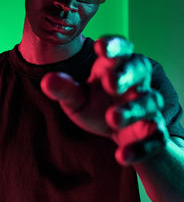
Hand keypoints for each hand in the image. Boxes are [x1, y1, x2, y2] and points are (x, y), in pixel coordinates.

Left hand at [41, 36, 169, 164]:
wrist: (120, 133)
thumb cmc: (98, 106)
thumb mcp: (78, 98)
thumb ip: (65, 88)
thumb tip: (47, 81)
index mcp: (115, 67)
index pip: (120, 49)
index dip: (113, 46)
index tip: (100, 47)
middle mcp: (136, 82)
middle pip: (139, 68)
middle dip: (127, 74)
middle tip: (112, 83)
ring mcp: (147, 106)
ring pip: (149, 101)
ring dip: (133, 109)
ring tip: (113, 118)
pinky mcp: (154, 133)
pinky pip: (154, 138)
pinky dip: (140, 147)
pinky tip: (121, 156)